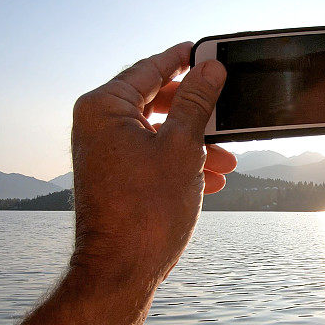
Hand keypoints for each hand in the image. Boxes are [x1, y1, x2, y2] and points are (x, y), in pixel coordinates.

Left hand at [70, 42, 235, 281]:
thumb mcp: (182, 148)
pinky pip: (151, 157)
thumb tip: (210, 70)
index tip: (208, 55)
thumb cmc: (146, 211)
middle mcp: (98, 126)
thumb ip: (197, 103)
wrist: (122, 269)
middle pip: (155, 102)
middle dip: (196, 114)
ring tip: (225, 160)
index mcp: (105, 108)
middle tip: (224, 111)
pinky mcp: (115, 177)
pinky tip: (209, 179)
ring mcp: (105, 153)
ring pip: (158, 133)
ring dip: (194, 144)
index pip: (150, 69)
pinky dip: (180, 164)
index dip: (183, 61)